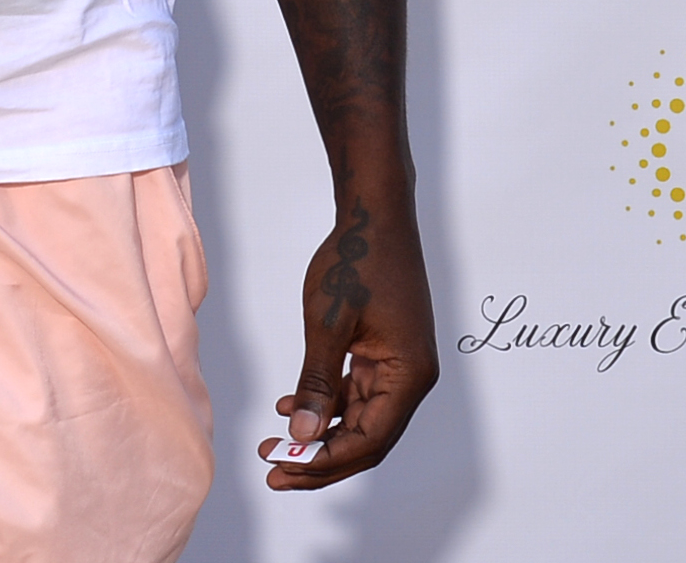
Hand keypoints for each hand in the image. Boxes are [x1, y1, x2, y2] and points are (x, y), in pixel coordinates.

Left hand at [257, 197, 435, 489]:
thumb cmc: (356, 262)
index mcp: (408, 375)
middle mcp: (410, 378)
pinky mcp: (384, 353)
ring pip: (358, 419)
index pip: (369, 439)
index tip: (285, 469)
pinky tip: (289, 407)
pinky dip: (324, 404)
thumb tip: (303, 436)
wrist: (374, 215)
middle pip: (366, 438)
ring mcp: (398, 366)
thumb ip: (316, 383)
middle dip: (320, 459)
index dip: (327, 461)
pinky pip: (354, 393)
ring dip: (318, 434)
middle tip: (274, 471)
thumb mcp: (328, 325)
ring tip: (274, 445)